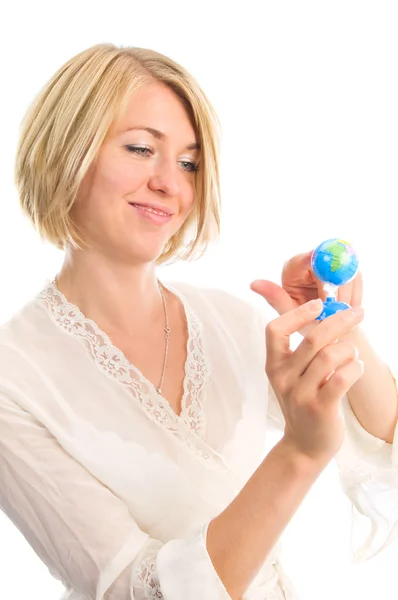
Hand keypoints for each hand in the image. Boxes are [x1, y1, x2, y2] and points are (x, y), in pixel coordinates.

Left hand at [250, 251, 362, 335]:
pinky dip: (356, 295)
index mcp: (294, 266)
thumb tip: (253, 284)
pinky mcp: (348, 265)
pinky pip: (357, 276)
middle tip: (338, 311)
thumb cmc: (301, 321)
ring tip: (342, 315)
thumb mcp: (287, 313)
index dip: (323, 277)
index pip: (311, 258)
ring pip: (348, 270)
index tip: (328, 301)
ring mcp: (332, 260)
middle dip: (337, 291)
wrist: (324, 329)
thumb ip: (275, 298)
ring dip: (348, 294)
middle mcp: (312, 258)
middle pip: (333, 263)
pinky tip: (350, 311)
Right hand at [265, 299, 364, 461]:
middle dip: (338, 320)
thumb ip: (303, 349)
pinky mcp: (320, 408)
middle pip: (312, 339)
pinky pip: (342, 377)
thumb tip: (327, 314)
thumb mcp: (293, 375)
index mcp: (273, 365)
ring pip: (330, 356)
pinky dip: (355, 367)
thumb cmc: (304, 402)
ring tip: (352, 353)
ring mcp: (300, 394)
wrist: (304, 444)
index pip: (274, 330)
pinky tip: (356, 368)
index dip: (297, 314)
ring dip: (349, 349)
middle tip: (357, 313)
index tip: (318, 305)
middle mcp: (283, 378)